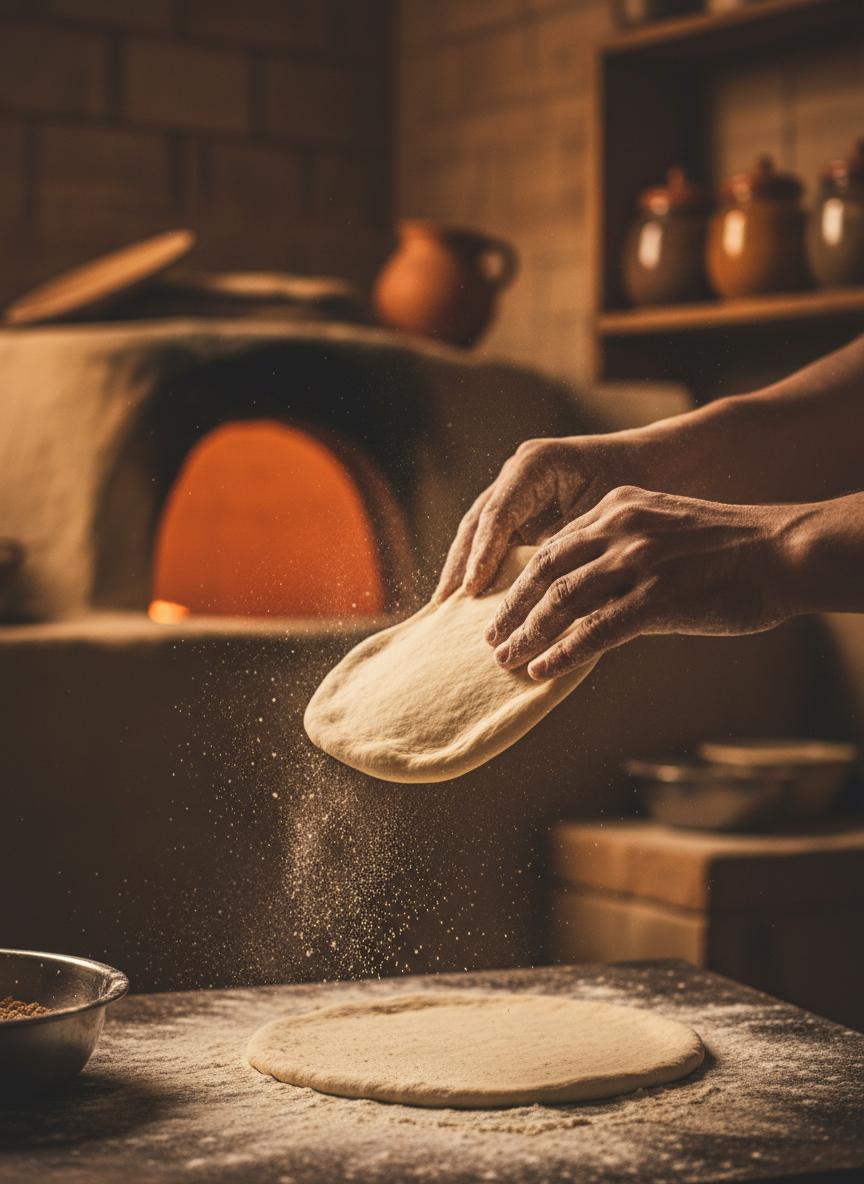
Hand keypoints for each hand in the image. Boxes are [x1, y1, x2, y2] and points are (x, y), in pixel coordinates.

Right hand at [435, 434, 654, 600]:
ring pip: (478, 531)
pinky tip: (471, 598)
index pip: (498, 514)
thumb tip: (545, 594)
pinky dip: (482, 566)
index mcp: (535, 464)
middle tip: (443, 604)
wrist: (657, 463)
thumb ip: (570, 547)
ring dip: (463, 568)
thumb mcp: (604, 515)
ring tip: (445, 606)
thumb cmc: (638, 484)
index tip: (471, 590)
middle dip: (459, 564)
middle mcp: (517, 473)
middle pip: (477, 522)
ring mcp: (516, 488)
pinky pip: (494, 538)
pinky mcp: (522, 508)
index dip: (482, 554)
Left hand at [485, 486, 803, 679]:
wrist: (781, 552)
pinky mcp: (655, 598)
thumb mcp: (664, 528)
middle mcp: (618, 529)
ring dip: (527, 632)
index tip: (501, 603)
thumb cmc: (728, 547)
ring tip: (505, 658)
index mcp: (617, 507)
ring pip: (561, 600)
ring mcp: (636, 562)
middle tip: (489, 636)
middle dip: (511, 607)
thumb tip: (591, 589)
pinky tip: (541, 670)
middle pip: (544, 570)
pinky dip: (562, 652)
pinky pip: (595, 630)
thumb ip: (623, 549)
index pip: (554, 544)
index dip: (521, 577)